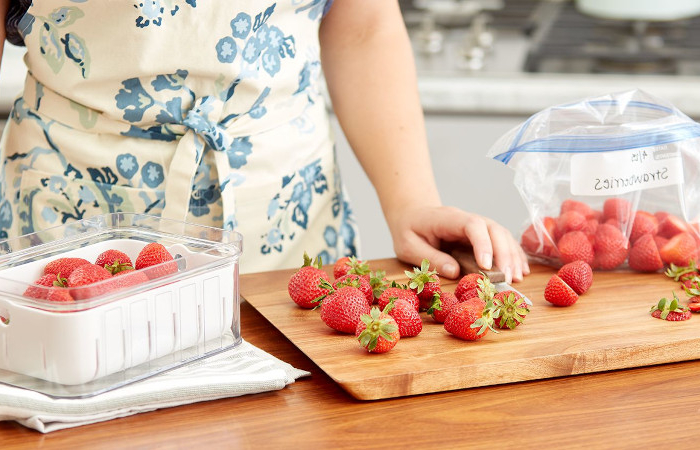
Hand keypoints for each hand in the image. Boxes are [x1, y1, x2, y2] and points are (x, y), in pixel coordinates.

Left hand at [387, 205, 529, 282]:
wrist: (412, 215)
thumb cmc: (409, 230)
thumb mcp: (409, 246)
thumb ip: (430, 258)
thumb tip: (456, 272)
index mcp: (448, 218)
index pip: (472, 225)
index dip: (483, 244)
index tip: (486, 266)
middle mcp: (467, 219)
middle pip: (494, 229)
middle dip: (504, 254)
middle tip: (508, 278)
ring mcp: (477, 225)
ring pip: (502, 235)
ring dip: (512, 256)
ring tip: (516, 278)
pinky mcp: (482, 235)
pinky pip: (503, 242)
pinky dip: (513, 255)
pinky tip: (521, 271)